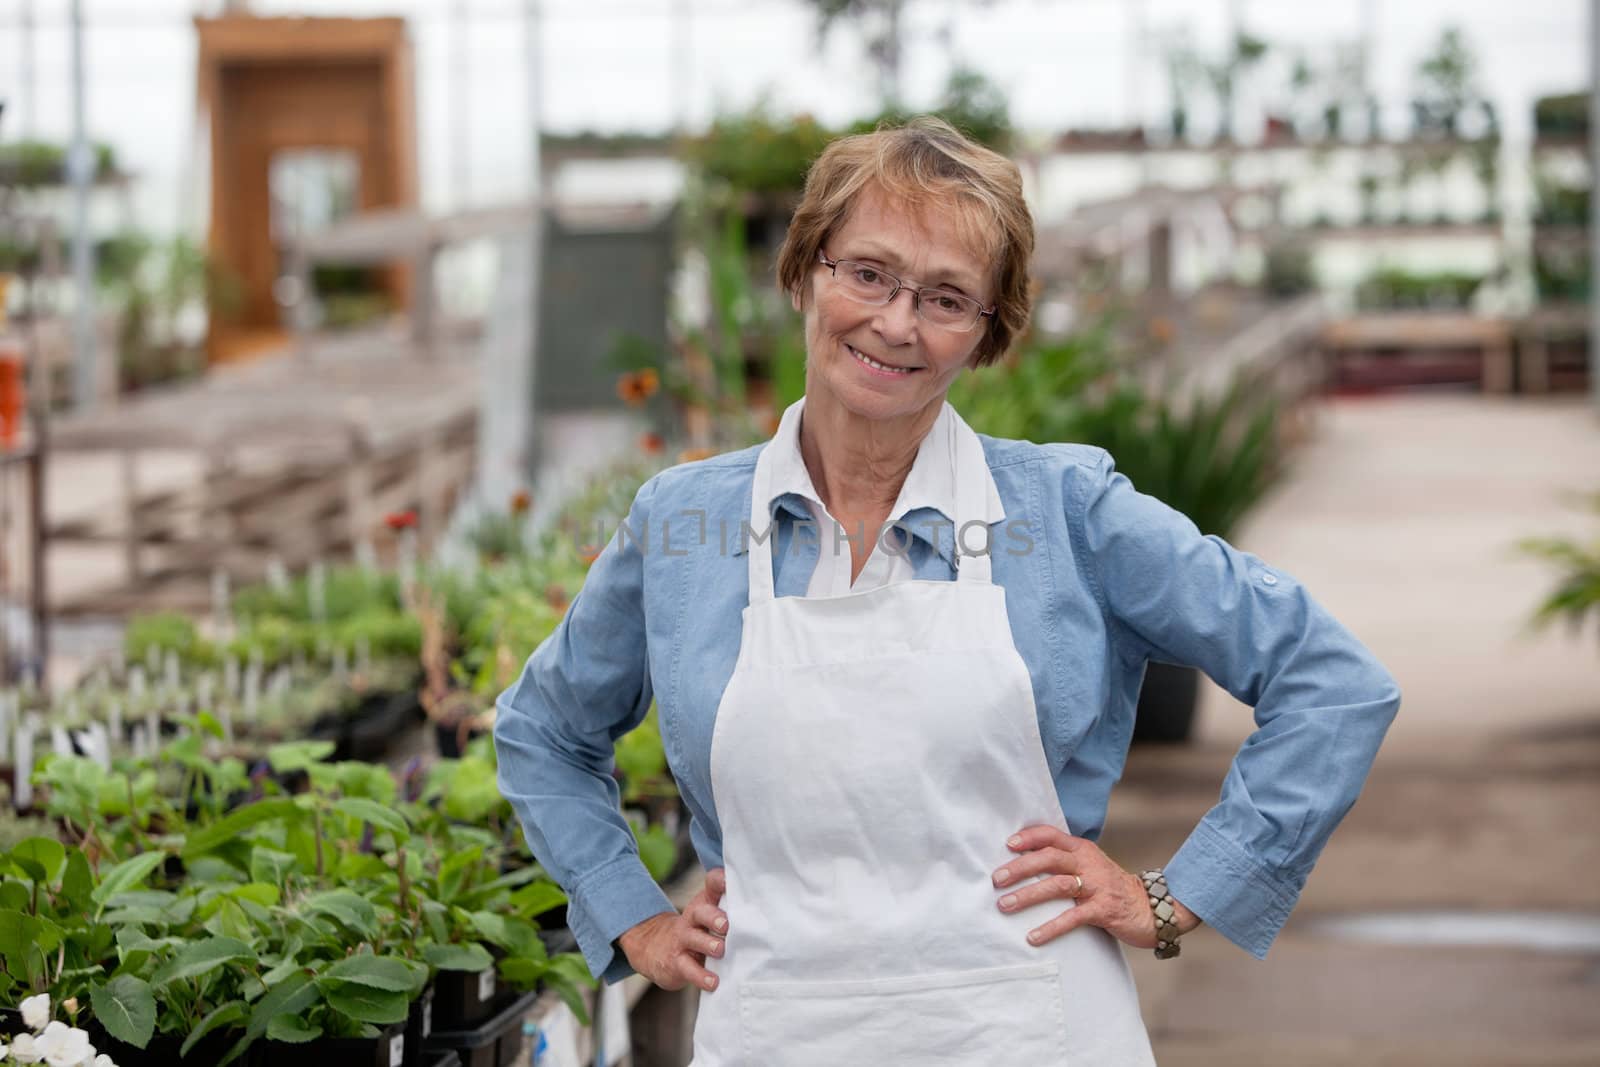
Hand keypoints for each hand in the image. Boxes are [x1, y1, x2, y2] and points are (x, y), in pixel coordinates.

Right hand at [618, 867, 727, 991]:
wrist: (653, 948)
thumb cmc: (695, 931)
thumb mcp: (708, 917)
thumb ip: (731, 911)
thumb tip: (763, 911)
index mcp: (704, 904)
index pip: (711, 886)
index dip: (719, 881)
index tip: (729, 881)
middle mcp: (692, 919)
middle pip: (700, 912)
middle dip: (713, 916)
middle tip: (726, 924)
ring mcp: (682, 941)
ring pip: (694, 939)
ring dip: (708, 944)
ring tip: (720, 949)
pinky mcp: (676, 963)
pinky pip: (689, 969)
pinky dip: (701, 976)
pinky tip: (713, 982)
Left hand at [992, 826, 1199, 949]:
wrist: (1153, 909)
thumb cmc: (1112, 888)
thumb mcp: (1091, 866)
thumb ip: (1066, 861)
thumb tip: (1024, 862)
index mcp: (1083, 849)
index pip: (1052, 835)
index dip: (1029, 837)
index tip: (1007, 844)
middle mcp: (1089, 863)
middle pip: (1049, 858)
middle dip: (1020, 868)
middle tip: (996, 880)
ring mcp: (1097, 886)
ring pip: (1057, 885)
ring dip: (1028, 896)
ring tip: (1005, 905)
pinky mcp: (1104, 910)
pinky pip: (1073, 918)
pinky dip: (1051, 927)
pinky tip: (1032, 937)